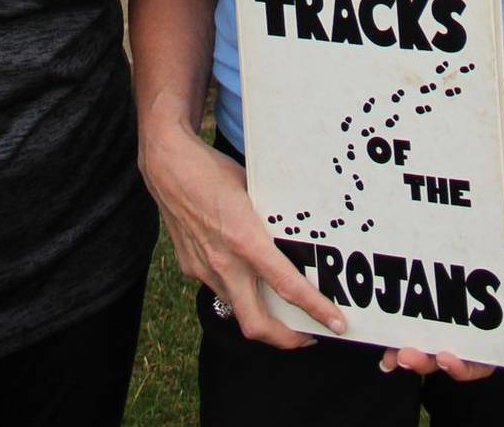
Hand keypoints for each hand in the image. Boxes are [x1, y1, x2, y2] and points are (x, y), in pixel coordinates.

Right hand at [142, 123, 346, 349]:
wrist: (168, 165)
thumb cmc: (213, 171)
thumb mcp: (254, 191)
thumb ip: (270, 221)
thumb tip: (295, 237)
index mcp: (245, 240)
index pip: (287, 286)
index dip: (315, 310)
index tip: (336, 324)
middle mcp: (224, 262)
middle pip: (257, 325)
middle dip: (286, 339)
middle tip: (308, 335)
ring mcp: (204, 269)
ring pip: (237, 309)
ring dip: (260, 315)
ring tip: (281, 309)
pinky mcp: (190, 267)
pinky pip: (218, 288)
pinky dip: (236, 288)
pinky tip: (243, 274)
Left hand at [375, 131, 503, 380]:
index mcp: (498, 315)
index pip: (480, 357)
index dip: (462, 368)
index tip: (445, 358)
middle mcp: (472, 306)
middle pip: (446, 348)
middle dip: (424, 360)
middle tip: (402, 357)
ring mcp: (450, 284)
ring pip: (425, 327)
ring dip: (406, 343)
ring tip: (387, 349)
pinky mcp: (432, 261)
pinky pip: (412, 288)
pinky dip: (396, 308)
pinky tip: (380, 313)